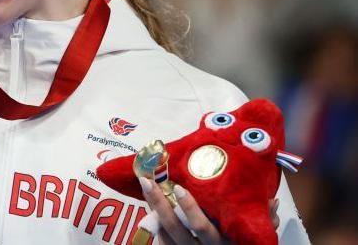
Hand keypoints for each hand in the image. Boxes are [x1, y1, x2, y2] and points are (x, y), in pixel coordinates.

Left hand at [138, 177, 280, 243]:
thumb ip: (263, 221)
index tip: (180, 188)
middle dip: (160, 204)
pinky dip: (154, 221)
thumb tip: (273, 201)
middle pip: (175, 228)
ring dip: (153, 207)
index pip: (202, 227)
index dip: (190, 209)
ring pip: (164, 231)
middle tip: (149, 181)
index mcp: (222, 242)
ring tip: (145, 183)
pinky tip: (149, 203)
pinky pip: (161, 239)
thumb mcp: (253, 237)